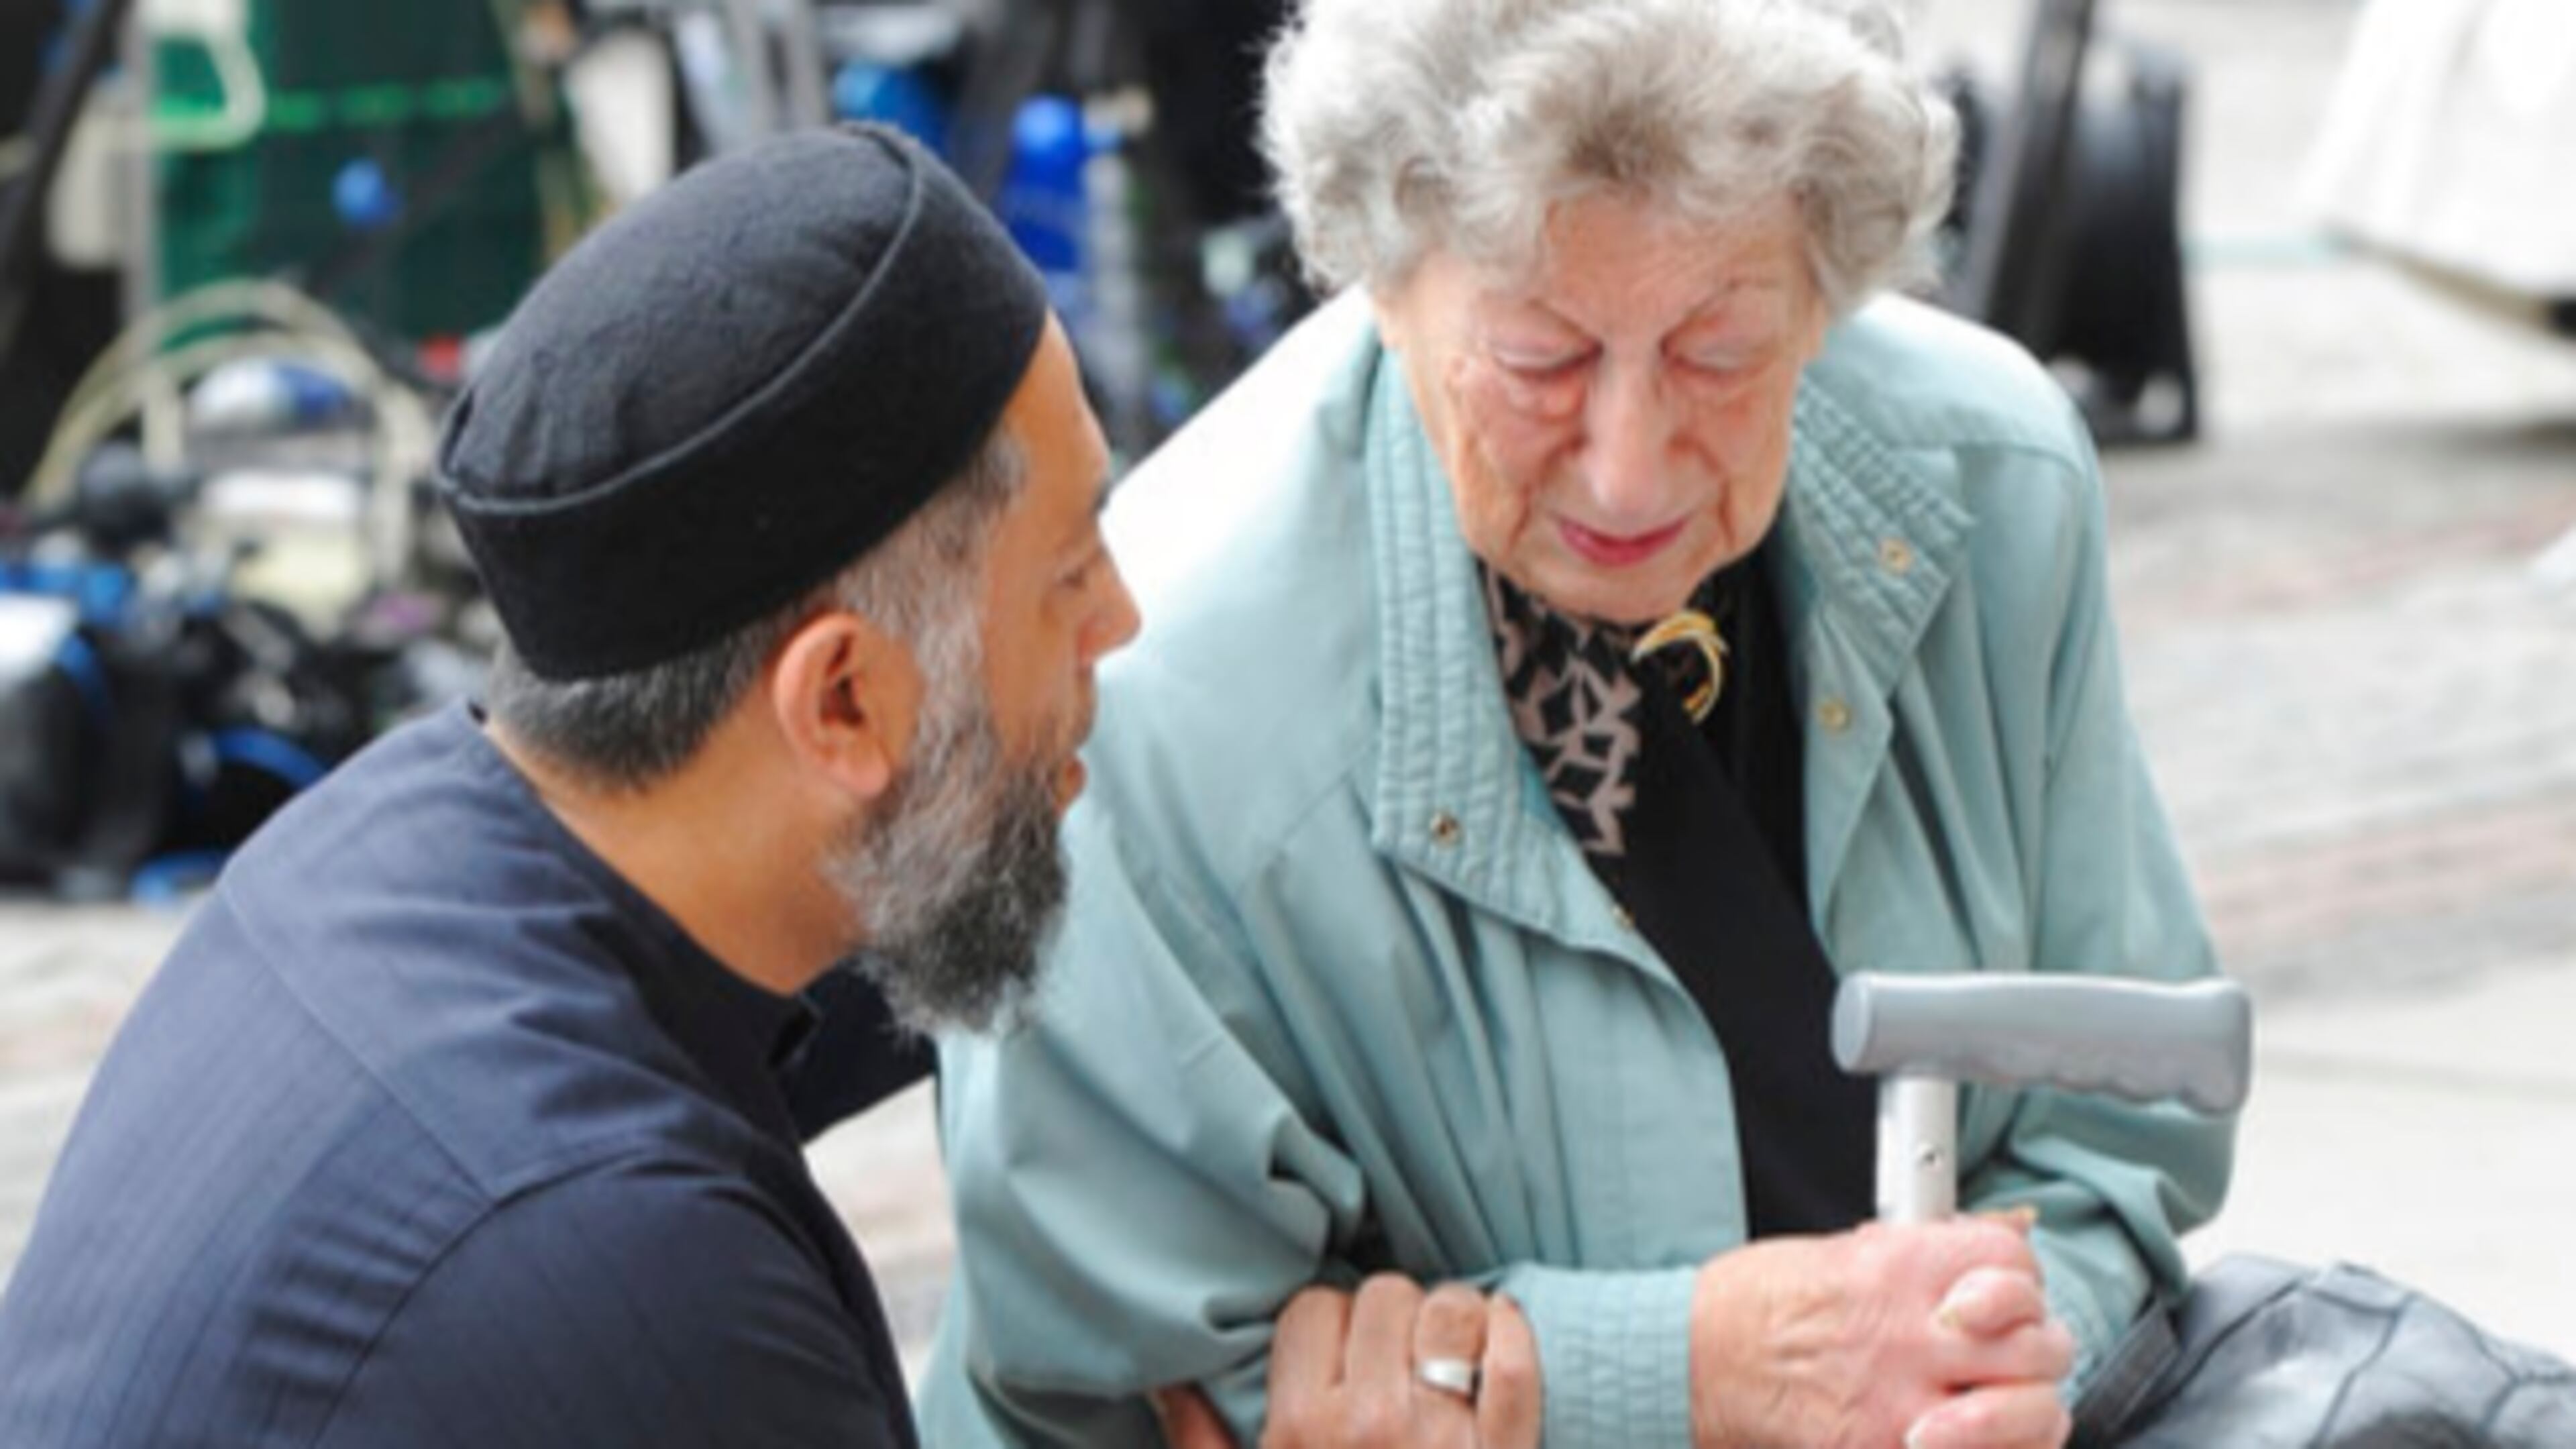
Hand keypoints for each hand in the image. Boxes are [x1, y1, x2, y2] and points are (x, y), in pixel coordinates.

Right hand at [1153, 1274, 1540, 1448]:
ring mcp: (1445, 1436)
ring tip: (1444, 1346)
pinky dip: (1511, 1331)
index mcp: (1300, 1431)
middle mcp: (1372, 1422)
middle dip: (1387, 1316)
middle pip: (1385, 1297)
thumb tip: (1172, 1383)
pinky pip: (1516, 1360)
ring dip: (1450, 1317)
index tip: (1336, 1349)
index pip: (1314, 1309)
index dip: (1324, 1322)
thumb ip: (1201, 1444)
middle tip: (1391, 1350)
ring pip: (1452, 1311)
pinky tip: (1499, 1330)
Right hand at [1686, 1215, 2074, 1448]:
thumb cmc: (1753, 1303)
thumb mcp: (1842, 1248)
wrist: (1693, 1359)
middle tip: (2014, 1362)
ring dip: (2028, 1417)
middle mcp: (1910, 1330)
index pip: (2017, 1266)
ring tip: (1996, 1412)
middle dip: (2038, 1356)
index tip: (2011, 1296)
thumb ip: (1927, 1249)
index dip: (2024, 1284)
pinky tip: (1953, 1441)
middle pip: (2040, 1344)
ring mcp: (1903, 1399)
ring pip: (2030, 1413)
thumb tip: (2007, 1232)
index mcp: (1899, 1265)